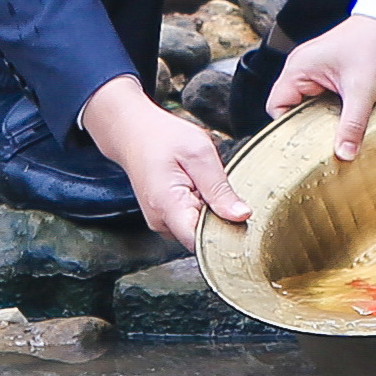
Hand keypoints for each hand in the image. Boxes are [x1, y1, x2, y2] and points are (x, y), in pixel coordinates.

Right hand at [81, 77, 248, 246]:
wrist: (134, 133)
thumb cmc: (163, 138)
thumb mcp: (199, 154)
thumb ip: (219, 188)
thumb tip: (241, 216)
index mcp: (168, 207)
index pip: (203, 242)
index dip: (226, 233)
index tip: (239, 216)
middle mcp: (162, 222)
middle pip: (203, 238)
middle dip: (220, 219)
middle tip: (217, 188)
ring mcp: (162, 223)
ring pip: (199, 231)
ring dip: (210, 213)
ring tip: (202, 185)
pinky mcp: (165, 219)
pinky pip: (191, 223)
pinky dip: (201, 209)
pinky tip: (196, 189)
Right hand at [268, 15, 375, 160]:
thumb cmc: (374, 44)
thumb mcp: (363, 89)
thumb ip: (353, 124)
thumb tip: (344, 155)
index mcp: (298, 68)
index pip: (276, 108)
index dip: (288, 129)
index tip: (307, 145)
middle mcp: (301, 68)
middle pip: (291, 109)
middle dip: (307, 128)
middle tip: (324, 145)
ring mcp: (314, 70)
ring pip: (308, 105)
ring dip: (321, 119)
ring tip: (336, 134)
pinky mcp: (328, 73)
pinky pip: (321, 98)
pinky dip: (331, 111)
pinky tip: (344, 120)